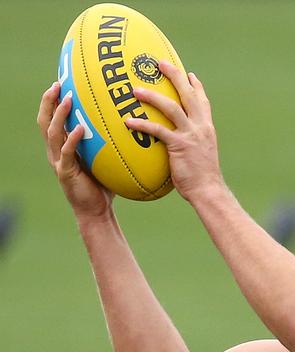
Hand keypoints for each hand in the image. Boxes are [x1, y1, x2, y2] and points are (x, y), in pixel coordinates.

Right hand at [37, 82, 113, 220]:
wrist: (97, 211)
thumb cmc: (104, 185)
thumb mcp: (105, 158)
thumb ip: (110, 141)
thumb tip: (133, 122)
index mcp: (63, 147)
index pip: (53, 119)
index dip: (53, 101)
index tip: (61, 81)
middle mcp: (56, 152)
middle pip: (44, 121)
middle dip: (49, 101)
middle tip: (57, 83)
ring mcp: (59, 162)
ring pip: (52, 133)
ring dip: (59, 115)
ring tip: (68, 100)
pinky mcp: (65, 173)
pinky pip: (67, 153)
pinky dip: (72, 139)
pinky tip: (80, 128)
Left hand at [125, 61, 221, 203]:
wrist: (209, 190)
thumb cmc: (202, 179)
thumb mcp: (201, 156)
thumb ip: (192, 145)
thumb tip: (177, 145)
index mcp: (207, 128)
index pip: (203, 101)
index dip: (196, 86)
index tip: (190, 74)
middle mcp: (201, 127)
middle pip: (188, 95)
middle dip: (175, 76)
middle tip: (160, 62)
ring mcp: (191, 135)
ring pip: (172, 107)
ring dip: (153, 96)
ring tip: (135, 90)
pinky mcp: (180, 146)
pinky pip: (159, 130)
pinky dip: (143, 124)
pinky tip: (128, 122)